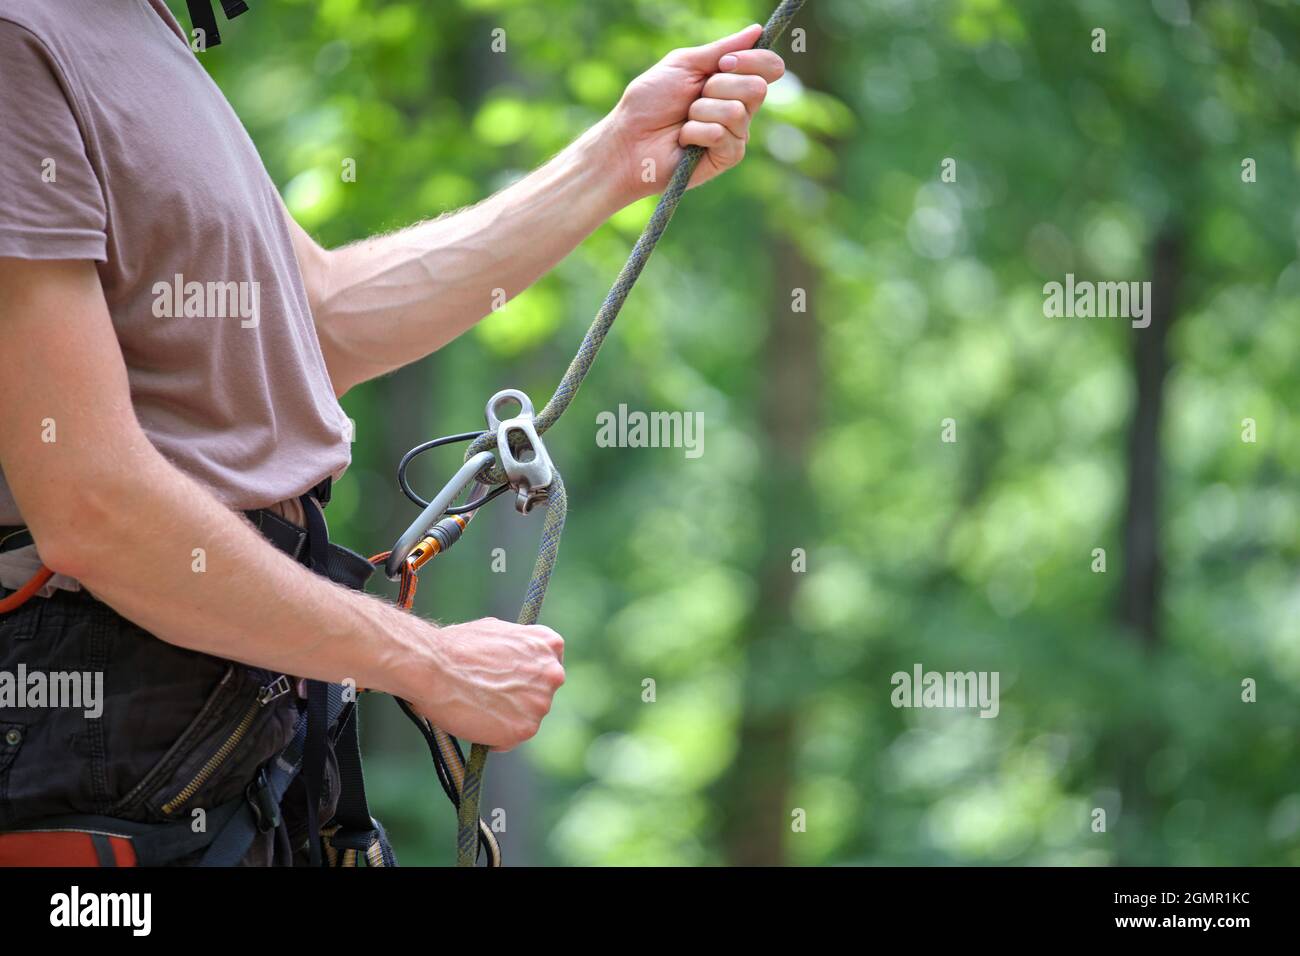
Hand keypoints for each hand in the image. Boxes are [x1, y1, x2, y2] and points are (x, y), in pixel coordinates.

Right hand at [412, 617, 564, 750]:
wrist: (435, 668)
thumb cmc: (456, 647)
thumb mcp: (496, 631)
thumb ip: (515, 648)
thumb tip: (512, 658)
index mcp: (548, 645)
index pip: (549, 665)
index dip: (529, 675)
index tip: (514, 681)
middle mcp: (553, 674)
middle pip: (540, 694)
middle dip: (519, 699)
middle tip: (491, 699)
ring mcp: (541, 703)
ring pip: (526, 719)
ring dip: (506, 719)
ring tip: (476, 709)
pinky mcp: (525, 730)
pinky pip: (510, 740)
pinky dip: (494, 738)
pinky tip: (474, 723)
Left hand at [601, 24, 785, 201]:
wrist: (628, 140)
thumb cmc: (649, 103)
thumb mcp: (683, 65)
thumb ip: (721, 49)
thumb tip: (757, 31)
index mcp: (731, 82)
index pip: (769, 67)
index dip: (753, 60)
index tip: (724, 63)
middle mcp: (739, 107)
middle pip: (758, 88)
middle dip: (718, 87)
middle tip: (693, 97)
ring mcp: (735, 134)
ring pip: (737, 112)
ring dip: (702, 111)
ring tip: (684, 121)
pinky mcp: (727, 157)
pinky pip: (722, 135)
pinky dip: (696, 132)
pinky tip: (684, 140)